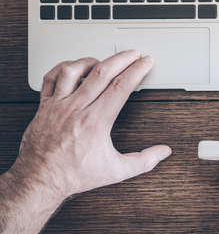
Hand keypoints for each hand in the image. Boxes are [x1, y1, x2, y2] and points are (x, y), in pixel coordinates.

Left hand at [12, 50, 171, 199]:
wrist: (40, 179)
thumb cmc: (75, 174)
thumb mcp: (116, 171)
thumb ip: (144, 161)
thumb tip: (162, 152)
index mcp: (96, 121)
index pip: (122, 86)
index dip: (137, 70)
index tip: (146, 62)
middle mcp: (76, 109)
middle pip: (102, 72)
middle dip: (122, 58)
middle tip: (133, 53)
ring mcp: (58, 105)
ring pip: (75, 70)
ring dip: (93, 61)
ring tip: (104, 61)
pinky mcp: (44, 106)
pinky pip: (51, 78)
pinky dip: (64, 68)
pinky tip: (73, 68)